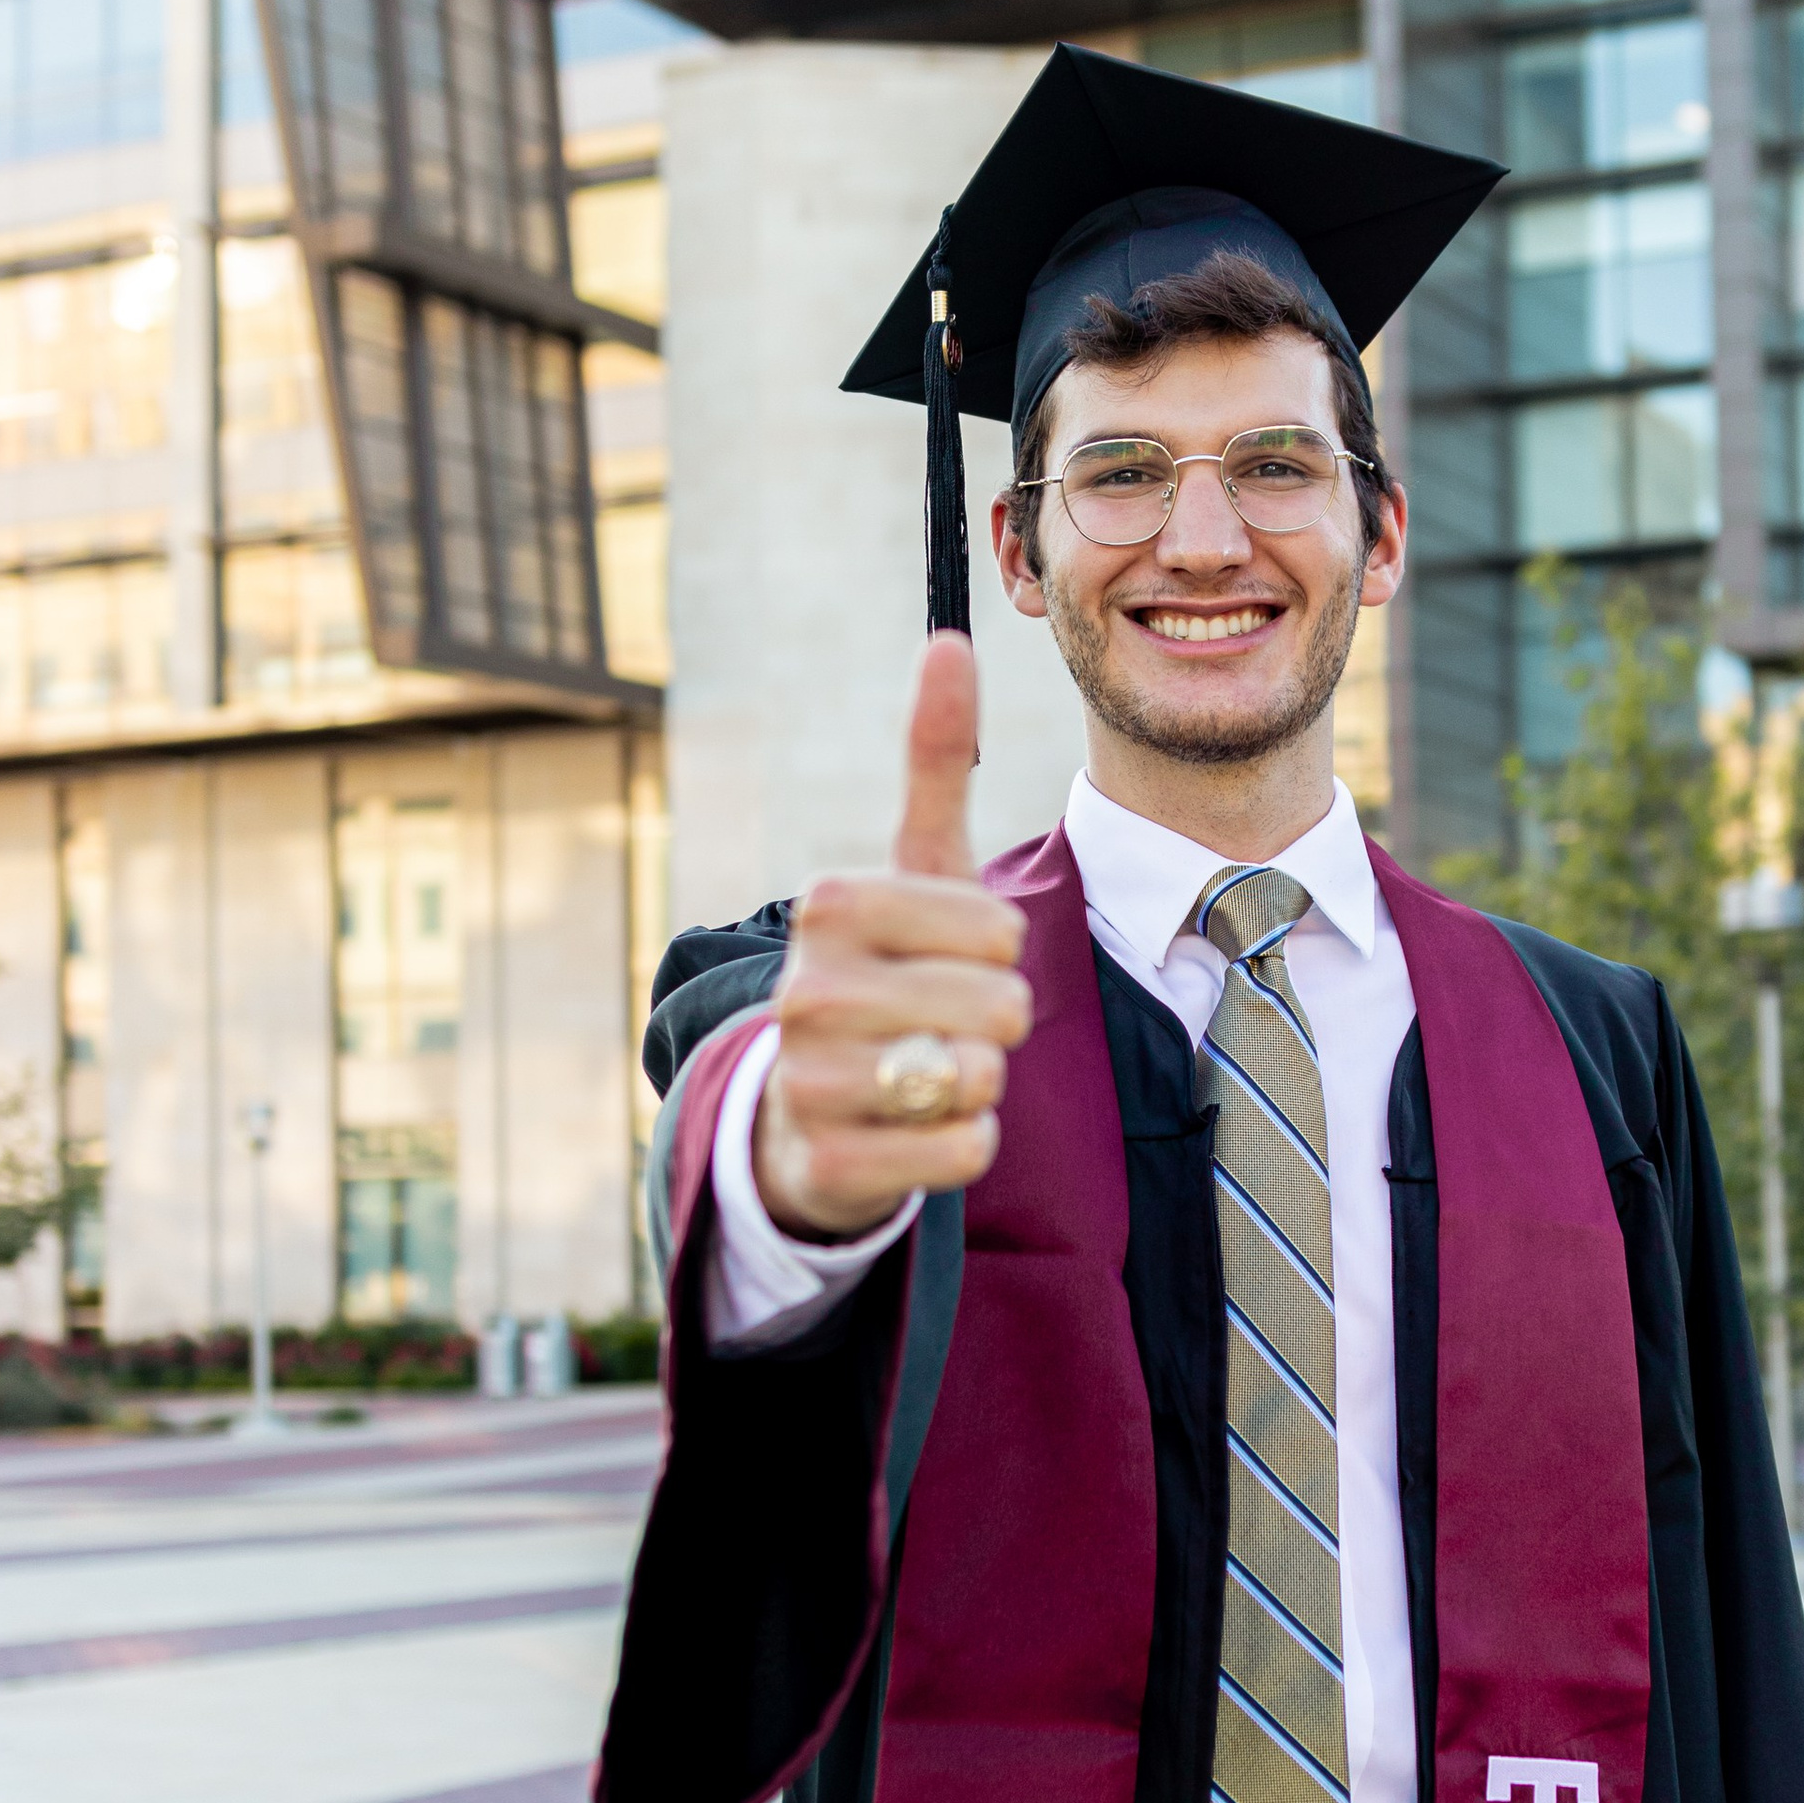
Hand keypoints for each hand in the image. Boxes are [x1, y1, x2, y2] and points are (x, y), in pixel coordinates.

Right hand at [753, 634, 1032, 1241]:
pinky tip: (912, 1130)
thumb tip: (953, 636)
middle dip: (994, 1021)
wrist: (802, 1112)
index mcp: (830, 904)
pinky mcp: (827, 1166)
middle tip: (939, 1024)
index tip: (946, 957)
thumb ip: (936, 762)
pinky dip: (960, 1146)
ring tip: (924, 1073)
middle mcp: (804, 989)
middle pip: (1000, 1005)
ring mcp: (807, 1080)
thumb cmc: (885, 975)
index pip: (1000, 929)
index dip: (998, 951)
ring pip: (979, 1078)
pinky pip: (962, 1151)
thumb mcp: (914, 873)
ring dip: (978, 1083)